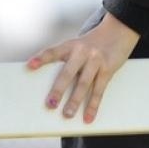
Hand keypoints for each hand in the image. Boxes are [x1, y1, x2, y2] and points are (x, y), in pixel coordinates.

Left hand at [26, 12, 140, 123]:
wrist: (118, 30)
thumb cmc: (92, 43)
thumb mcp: (77, 45)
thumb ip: (66, 59)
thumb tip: (53, 84)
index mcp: (70, 45)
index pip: (53, 52)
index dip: (41, 58)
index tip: (30, 66)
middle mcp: (82, 51)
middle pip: (68, 72)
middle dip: (58, 89)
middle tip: (50, 104)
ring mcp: (96, 60)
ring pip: (84, 84)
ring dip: (75, 101)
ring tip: (67, 114)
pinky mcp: (108, 69)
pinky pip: (99, 90)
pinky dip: (93, 105)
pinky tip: (88, 117)